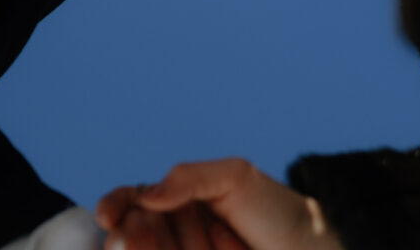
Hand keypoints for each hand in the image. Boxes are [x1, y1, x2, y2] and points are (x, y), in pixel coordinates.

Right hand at [97, 159, 342, 249]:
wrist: (310, 248)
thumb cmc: (272, 209)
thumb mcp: (234, 177)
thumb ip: (189, 178)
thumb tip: (146, 195)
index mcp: (175, 203)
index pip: (129, 203)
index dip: (114, 207)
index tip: (109, 214)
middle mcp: (173, 235)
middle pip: (133, 237)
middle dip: (142, 235)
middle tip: (160, 225)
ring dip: (181, 245)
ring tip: (220, 241)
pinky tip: (225, 249)